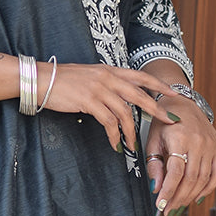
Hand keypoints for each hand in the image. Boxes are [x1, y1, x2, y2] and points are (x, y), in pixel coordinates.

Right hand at [43, 62, 172, 150]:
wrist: (43, 79)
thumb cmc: (64, 80)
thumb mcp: (90, 76)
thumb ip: (107, 83)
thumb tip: (120, 97)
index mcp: (110, 70)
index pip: (141, 76)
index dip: (158, 84)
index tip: (173, 93)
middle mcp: (108, 78)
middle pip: (140, 95)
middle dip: (157, 109)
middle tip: (169, 121)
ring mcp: (99, 89)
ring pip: (125, 112)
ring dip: (131, 131)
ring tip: (132, 144)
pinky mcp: (89, 102)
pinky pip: (108, 122)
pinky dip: (114, 135)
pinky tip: (115, 144)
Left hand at [145, 95, 215, 214]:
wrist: (182, 103)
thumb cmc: (164, 123)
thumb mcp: (153, 141)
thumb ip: (155, 165)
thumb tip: (156, 189)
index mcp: (180, 138)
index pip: (176, 172)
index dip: (169, 191)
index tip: (161, 205)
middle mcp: (199, 142)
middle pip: (191, 178)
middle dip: (179, 197)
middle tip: (168, 210)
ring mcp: (211, 145)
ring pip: (203, 179)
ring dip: (190, 196)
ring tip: (178, 205)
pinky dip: (208, 188)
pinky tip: (196, 198)